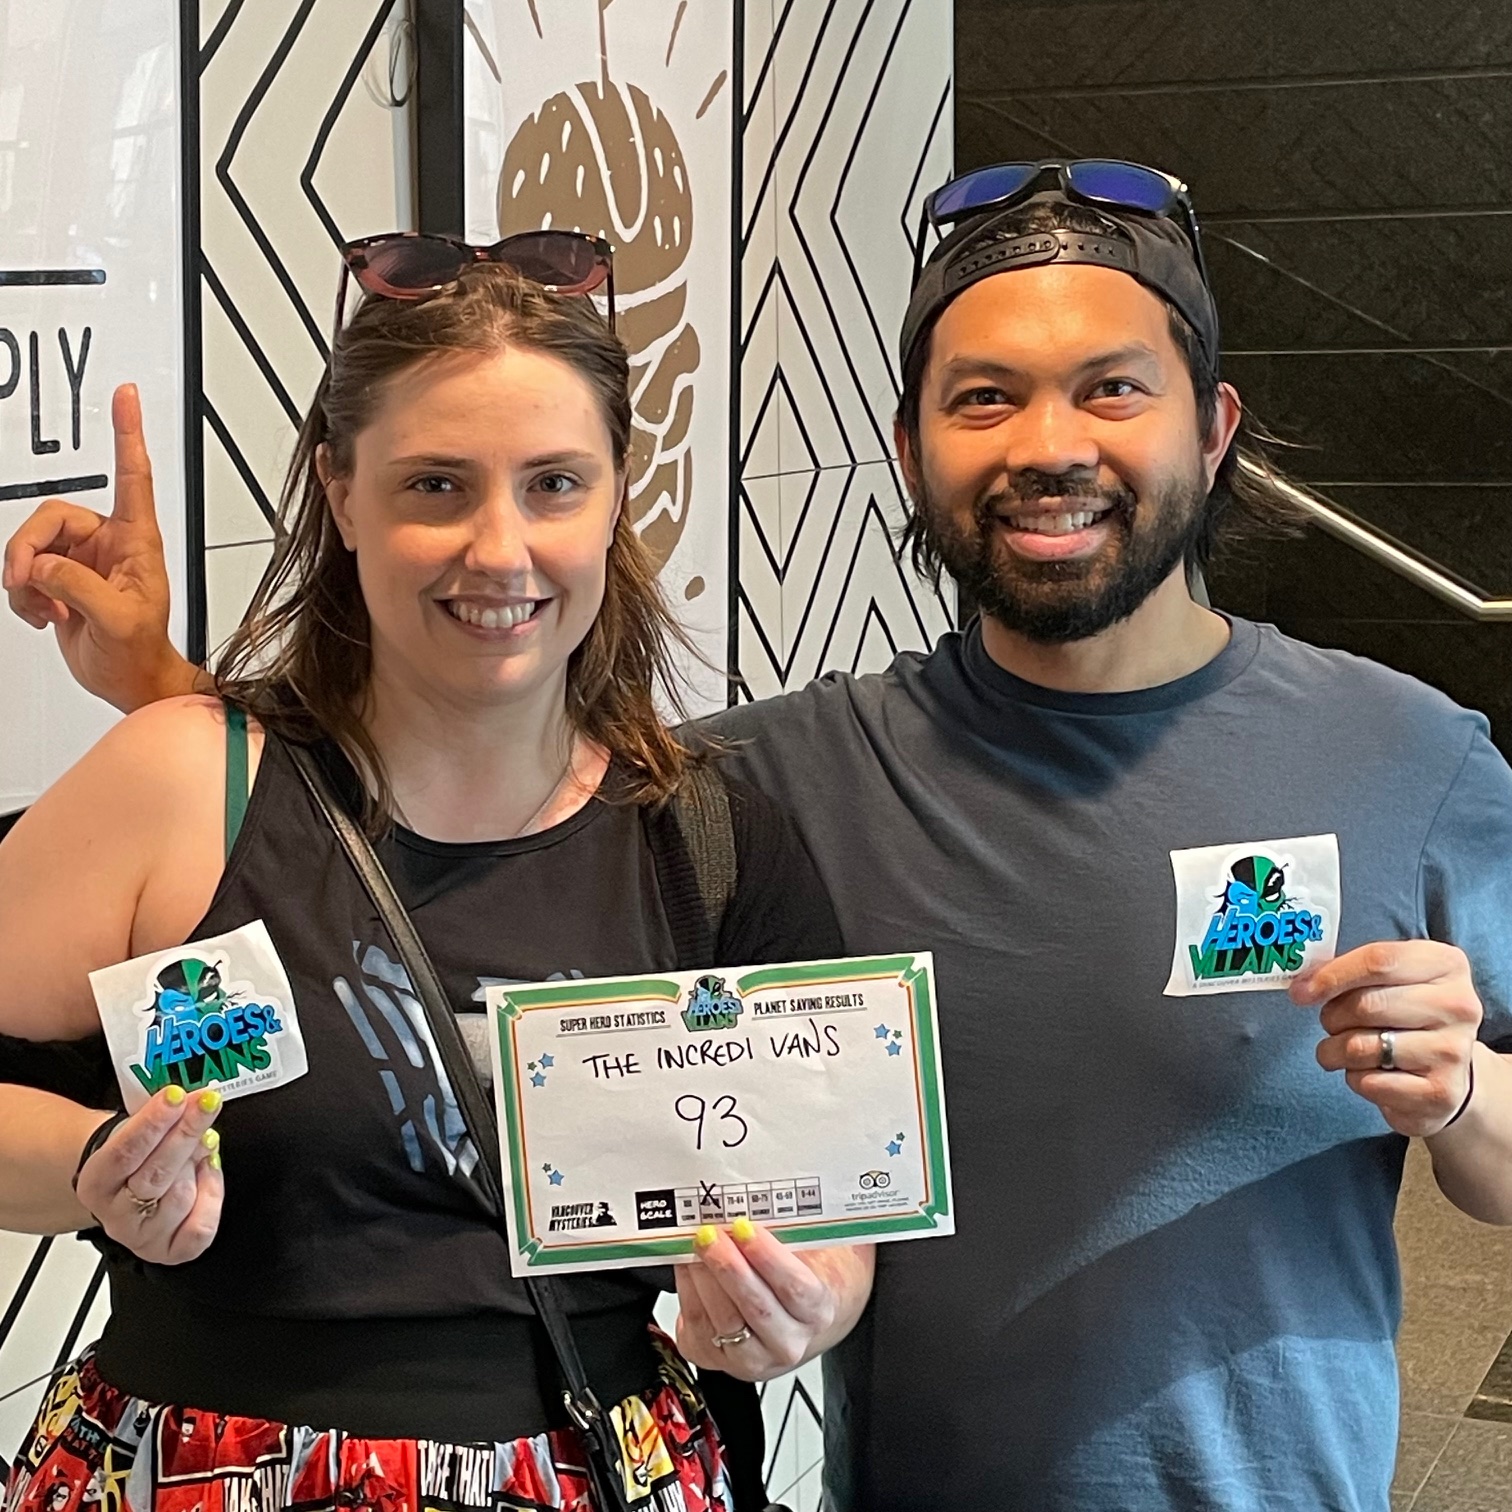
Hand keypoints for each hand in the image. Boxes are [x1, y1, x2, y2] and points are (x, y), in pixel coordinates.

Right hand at [2, 382, 197, 711]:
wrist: (128, 679)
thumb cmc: (139, 650)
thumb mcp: (118, 619)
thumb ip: (79, 587)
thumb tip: (44, 566)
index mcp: (136, 541)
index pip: (134, 477)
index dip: (128, 434)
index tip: (126, 395)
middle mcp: (108, 542)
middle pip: (49, 517)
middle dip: (28, 550)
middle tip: (27, 583)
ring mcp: (82, 559)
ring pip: (30, 545)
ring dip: (25, 579)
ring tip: (45, 609)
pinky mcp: (61, 578)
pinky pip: (24, 570)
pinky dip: (23, 595)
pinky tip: (44, 614)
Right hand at [75, 1086, 224, 1263]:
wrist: (127, 1186)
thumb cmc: (135, 1155)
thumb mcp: (136, 1129)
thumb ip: (162, 1116)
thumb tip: (196, 1100)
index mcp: (95, 1182)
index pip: (125, 1151)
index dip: (154, 1122)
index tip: (177, 1096)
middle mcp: (114, 1214)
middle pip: (156, 1174)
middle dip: (186, 1133)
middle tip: (207, 1103)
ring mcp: (141, 1236)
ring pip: (180, 1197)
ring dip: (198, 1163)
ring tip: (203, 1142)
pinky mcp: (169, 1251)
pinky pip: (199, 1228)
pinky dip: (212, 1196)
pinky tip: (209, 1173)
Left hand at [676, 1220, 852, 1380]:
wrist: (788, 1319)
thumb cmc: (793, 1278)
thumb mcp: (801, 1253)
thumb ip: (782, 1235)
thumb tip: (749, 1208)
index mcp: (816, 1312)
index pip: (795, 1287)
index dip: (768, 1257)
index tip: (745, 1228)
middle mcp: (787, 1343)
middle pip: (756, 1307)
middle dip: (728, 1266)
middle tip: (710, 1234)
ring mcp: (753, 1359)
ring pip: (724, 1320)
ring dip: (704, 1278)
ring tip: (696, 1246)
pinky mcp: (717, 1361)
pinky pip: (698, 1328)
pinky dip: (689, 1293)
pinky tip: (687, 1267)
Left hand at [1292, 940, 1481, 1137]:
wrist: (1447, 1075)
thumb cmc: (1407, 1017)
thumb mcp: (1392, 980)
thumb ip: (1351, 972)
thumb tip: (1304, 986)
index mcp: (1446, 964)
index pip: (1378, 960)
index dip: (1331, 976)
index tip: (1302, 991)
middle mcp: (1458, 1005)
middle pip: (1366, 1005)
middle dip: (1332, 1017)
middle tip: (1331, 1023)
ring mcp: (1452, 1051)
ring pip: (1360, 1047)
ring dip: (1335, 1050)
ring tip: (1344, 1050)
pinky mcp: (1440, 1093)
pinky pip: (1368, 1082)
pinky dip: (1354, 1078)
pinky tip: (1369, 1073)